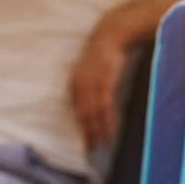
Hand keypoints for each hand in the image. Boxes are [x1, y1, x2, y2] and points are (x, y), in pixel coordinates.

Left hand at [69, 21, 127, 150]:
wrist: (110, 35)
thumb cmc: (102, 53)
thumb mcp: (89, 70)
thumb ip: (88, 86)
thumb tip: (91, 104)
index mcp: (74, 82)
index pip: (76, 110)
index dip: (81, 127)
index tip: (84, 140)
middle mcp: (80, 84)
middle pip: (83, 115)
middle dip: (88, 133)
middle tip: (91, 148)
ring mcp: (92, 84)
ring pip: (94, 114)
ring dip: (98, 131)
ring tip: (101, 144)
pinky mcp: (105, 82)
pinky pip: (105, 106)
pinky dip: (107, 121)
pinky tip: (110, 131)